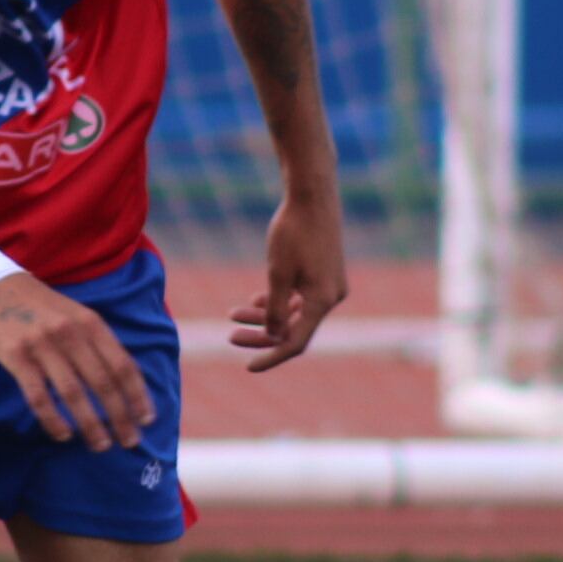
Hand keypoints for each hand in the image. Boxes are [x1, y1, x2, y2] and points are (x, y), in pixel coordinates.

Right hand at [0, 272, 155, 451]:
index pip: (122, 364)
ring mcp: (42, 345)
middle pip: (102, 383)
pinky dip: (53, 419)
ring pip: (73, 393)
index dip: (137, 395)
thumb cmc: (44, 308)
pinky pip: (38, 396)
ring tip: (101, 445)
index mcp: (91, 323)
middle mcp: (70, 333)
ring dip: (90, 424)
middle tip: (130, 441)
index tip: (147, 419)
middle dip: (120, 416)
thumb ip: (99, 344)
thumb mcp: (78, 315)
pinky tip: (63, 435)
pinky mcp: (16, 357)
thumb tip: (126, 383)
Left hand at [229, 194, 347, 372]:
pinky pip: (301, 297)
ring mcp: (330, 285)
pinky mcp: (325, 272)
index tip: (248, 367)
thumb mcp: (277, 273)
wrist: (312, 194)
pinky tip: (255, 300)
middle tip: (230, 337)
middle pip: (294, 329)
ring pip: (295, 312)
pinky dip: (279, 301)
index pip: (295, 341)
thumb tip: (274, 338)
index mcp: (323, 301)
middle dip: (262, 335)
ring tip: (234, 313)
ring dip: (265, 316)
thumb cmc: (293, 232)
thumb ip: (275, 310)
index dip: (271, 356)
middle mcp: (332, 297)